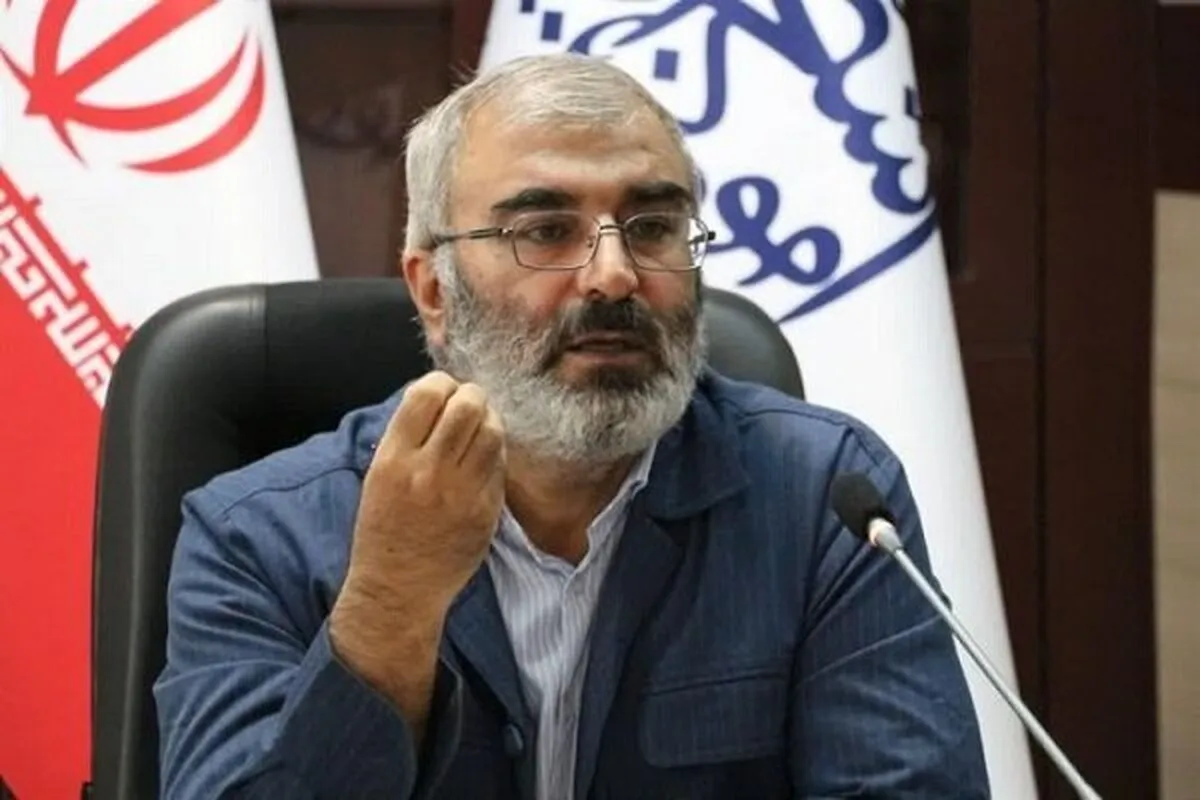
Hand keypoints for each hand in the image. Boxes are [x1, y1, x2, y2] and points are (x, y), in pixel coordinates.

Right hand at [343, 371, 505, 608]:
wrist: (398, 589)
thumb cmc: (384, 531)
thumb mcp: (379, 477)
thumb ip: (406, 437)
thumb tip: (434, 395)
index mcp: (394, 460)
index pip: (426, 394)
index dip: (441, 383)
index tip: (444, 390)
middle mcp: (428, 472)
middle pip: (467, 406)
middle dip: (471, 397)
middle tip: (468, 405)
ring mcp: (461, 492)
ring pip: (492, 431)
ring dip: (488, 421)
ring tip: (478, 430)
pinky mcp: (487, 511)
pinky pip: (499, 465)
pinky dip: (494, 454)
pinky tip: (482, 460)